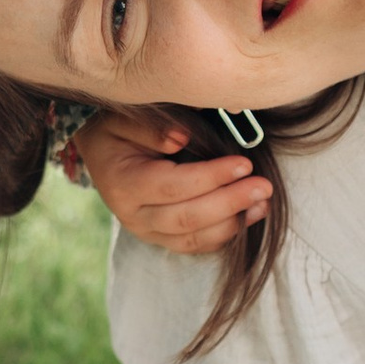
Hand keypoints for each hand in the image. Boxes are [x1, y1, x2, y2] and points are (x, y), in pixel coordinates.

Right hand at [80, 111, 271, 256]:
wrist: (101, 153)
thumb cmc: (117, 131)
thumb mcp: (124, 119)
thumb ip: (151, 128)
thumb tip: (182, 138)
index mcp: (124, 184)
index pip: (173, 186)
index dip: (211, 178)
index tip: (244, 164)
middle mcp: (134, 215)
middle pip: (187, 217)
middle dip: (229, 203)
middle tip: (263, 186)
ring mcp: (147, 231)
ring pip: (194, 237)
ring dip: (233, 222)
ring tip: (263, 202)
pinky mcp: (162, 238)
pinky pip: (196, 244)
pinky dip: (226, 234)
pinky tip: (250, 216)